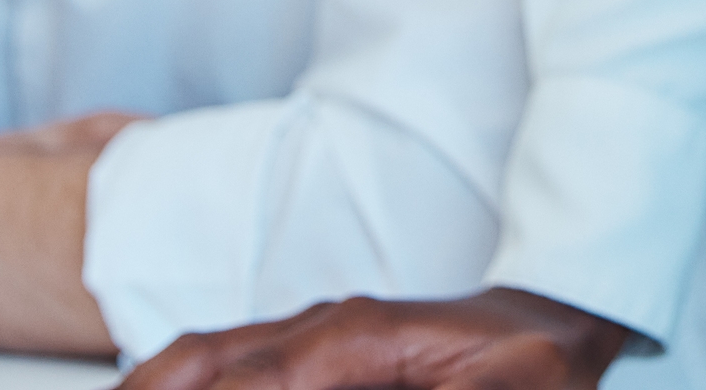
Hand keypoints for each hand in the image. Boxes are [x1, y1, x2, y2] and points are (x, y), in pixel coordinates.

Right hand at [122, 287, 635, 388]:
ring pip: (199, 359)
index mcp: (353, 340)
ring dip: (148, 387)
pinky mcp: (311, 354)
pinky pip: (221, 362)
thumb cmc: (534, 367)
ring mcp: (309, 337)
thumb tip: (312, 380)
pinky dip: (176, 380)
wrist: (557, 322)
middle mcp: (317, 330)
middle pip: (203, 365)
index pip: (251, 382)